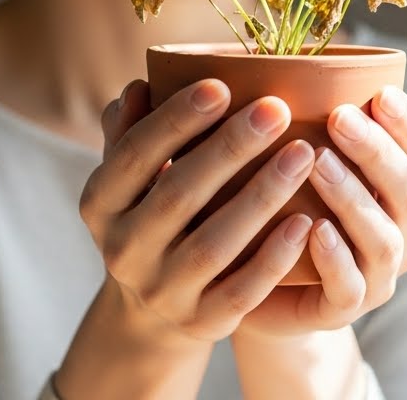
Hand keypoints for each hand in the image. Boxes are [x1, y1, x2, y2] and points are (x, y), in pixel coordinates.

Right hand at [78, 78, 318, 343]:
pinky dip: (273, 256)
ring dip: (261, 196)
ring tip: (303, 153)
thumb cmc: (149, 219)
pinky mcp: (201, 323)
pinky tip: (306, 220)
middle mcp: (123, 251)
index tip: (221, 86)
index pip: (134, 155)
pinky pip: (242, 290)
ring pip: (214, 243)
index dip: (176, 121)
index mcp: (100, 204)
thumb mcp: (129, 180)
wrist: (149, 314)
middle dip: (229, 149)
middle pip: (178, 195)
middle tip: (276, 109)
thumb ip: (132, 132)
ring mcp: (162, 292)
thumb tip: (141, 84)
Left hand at [236, 85, 406, 337]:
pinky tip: (313, 229)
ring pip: (384, 237)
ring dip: (354, 196)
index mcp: (399, 190)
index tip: (382, 92)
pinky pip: (351, 285)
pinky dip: (336, 257)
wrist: (257, 288)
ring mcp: (379, 274)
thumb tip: (279, 56)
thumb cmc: (281, 209)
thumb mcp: (296, 162)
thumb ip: (306, 122)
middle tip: (341, 117)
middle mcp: (401, 230)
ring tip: (318, 162)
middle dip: (378, 151)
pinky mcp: (345, 308)